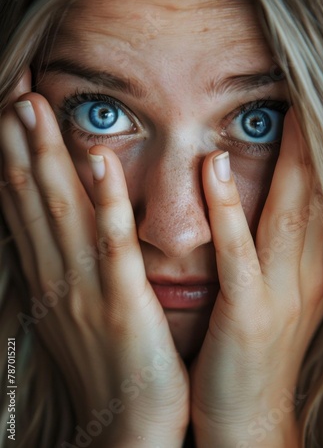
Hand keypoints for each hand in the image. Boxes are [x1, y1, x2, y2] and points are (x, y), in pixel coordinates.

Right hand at [0, 72, 188, 446]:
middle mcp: (57, 274)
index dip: (14, 156)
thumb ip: (64, 267)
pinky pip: (112, 243)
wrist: (127, 424)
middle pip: (33, 197)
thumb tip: (50, 229)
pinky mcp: (124, 301)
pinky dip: (104, 200)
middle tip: (16, 91)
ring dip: (48, 157)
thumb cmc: (105, 364)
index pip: (22, 205)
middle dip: (22, 142)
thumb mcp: (74, 311)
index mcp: (48, 275)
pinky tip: (98, 159)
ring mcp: (87, 286)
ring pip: (62, 210)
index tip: (11, 113)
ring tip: (36, 108)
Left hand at [191, 108, 322, 446]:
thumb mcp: (274, 295)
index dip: (321, 152)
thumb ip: (276, 251)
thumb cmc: (252, 351)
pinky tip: (216, 171)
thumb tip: (277, 207)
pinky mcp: (248, 315)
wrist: (247, 417)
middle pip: (315, 197)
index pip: (322, 198)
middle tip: (311, 94)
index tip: (314, 108)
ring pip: (287, 216)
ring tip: (285, 113)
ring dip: (287, 163)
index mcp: (312, 269)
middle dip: (315, 144)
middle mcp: (307, 275)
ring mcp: (280, 294)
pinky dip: (230, 211)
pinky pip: (240, 255)